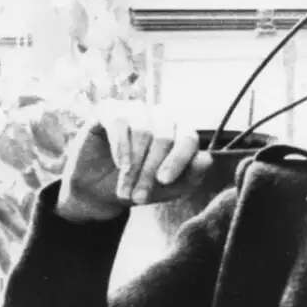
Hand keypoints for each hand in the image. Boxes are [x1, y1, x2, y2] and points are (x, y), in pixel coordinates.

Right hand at [56, 101, 211, 222]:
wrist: (99, 193)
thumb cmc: (140, 186)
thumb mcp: (170, 189)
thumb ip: (192, 175)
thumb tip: (206, 159)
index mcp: (180, 131)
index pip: (188, 138)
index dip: (178, 160)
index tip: (164, 181)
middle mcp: (161, 116)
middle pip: (164, 137)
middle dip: (150, 171)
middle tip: (139, 196)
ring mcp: (136, 110)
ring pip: (143, 132)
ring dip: (134, 165)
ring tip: (126, 189)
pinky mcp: (109, 110)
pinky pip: (120, 123)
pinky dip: (121, 148)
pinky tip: (120, 166)